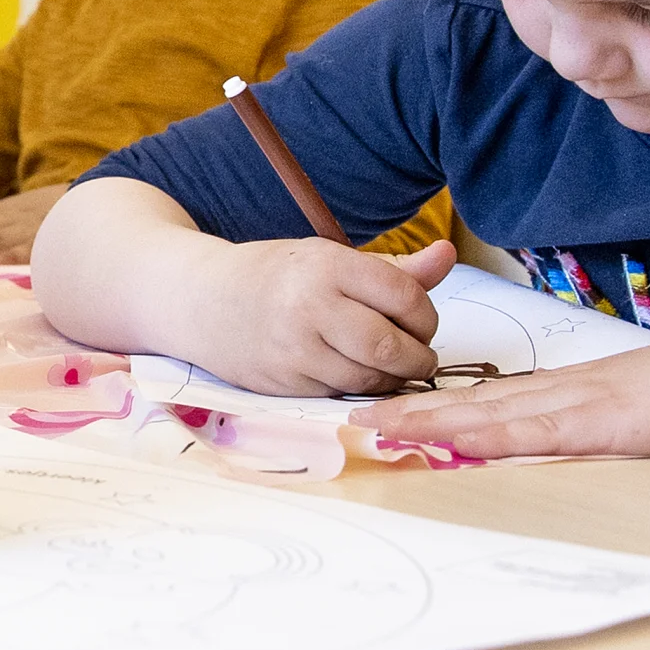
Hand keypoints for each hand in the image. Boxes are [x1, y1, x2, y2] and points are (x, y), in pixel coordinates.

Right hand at [199, 237, 458, 395]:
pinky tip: (354, 375)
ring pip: (368, 380)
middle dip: (418, 358)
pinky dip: (357, 391)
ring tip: (390, 367)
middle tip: (419, 356)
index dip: (425, 316)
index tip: (421, 322)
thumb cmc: (276, 277)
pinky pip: (340, 395)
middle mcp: (309, 307)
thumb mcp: (330, 260)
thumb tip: (448, 254)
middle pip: (391, 347)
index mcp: (327, 265)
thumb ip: (392, 269)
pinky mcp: (283, 383)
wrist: (201, 301)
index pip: (404, 296)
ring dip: (391, 380)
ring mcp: (293, 349)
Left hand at [358, 327, 649, 458]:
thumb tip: (574, 445)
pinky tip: (451, 441)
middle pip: (473, 402)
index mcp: (575, 389)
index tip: (389, 413)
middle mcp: (566, 390)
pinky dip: (487, 436)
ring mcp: (581, 403)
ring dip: (429, 422)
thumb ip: (604, 427)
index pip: (493, 399)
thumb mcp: (644, 412)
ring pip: (489, 413)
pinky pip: (535, 431)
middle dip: (411, 412)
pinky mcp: (603, 423)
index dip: (436, 407)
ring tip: (376, 428)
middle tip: (353, 420)